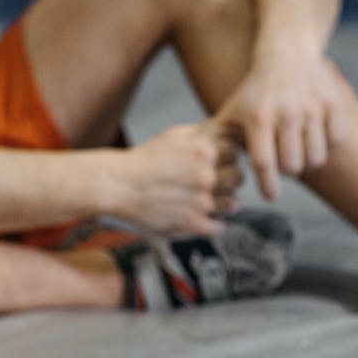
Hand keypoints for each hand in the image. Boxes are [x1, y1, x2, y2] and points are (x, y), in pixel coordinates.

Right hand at [116, 124, 243, 236]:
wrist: (119, 186)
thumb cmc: (144, 159)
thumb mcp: (173, 135)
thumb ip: (203, 132)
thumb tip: (226, 130)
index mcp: (204, 152)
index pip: (236, 153)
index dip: (228, 157)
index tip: (220, 161)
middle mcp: (206, 177)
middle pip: (238, 179)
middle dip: (230, 179)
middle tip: (216, 181)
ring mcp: (201, 202)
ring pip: (233, 204)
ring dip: (225, 202)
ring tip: (210, 199)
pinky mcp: (192, 224)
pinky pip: (218, 227)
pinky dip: (213, 223)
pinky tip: (202, 216)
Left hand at [214, 55, 346, 200]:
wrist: (287, 53)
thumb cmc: (255, 91)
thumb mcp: (231, 110)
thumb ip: (213, 137)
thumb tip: (196, 163)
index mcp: (259, 117)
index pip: (263, 163)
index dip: (267, 185)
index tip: (271, 196)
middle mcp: (287, 113)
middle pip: (292, 166)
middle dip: (287, 170)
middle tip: (283, 161)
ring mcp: (312, 108)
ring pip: (316, 158)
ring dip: (307, 160)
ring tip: (298, 149)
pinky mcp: (333, 104)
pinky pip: (335, 141)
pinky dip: (327, 144)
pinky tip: (316, 134)